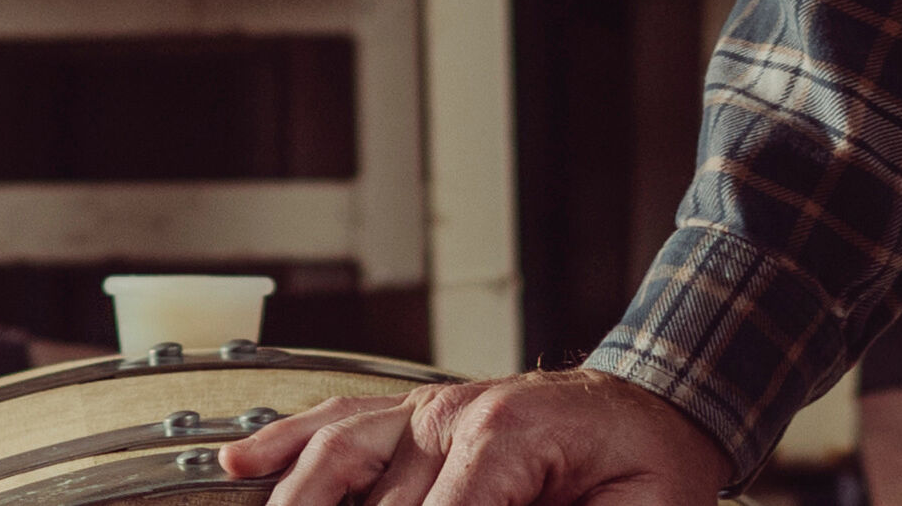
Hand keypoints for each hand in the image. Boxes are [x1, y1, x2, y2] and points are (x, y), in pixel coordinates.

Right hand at [226, 373, 737, 505]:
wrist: (658, 404)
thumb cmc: (650, 464)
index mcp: (509, 434)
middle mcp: (453, 414)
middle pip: (380, 502)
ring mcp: (425, 410)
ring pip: (337, 457)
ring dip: (301, 501)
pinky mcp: (412, 414)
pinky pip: (338, 422)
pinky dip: (286, 442)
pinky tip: (243, 462)